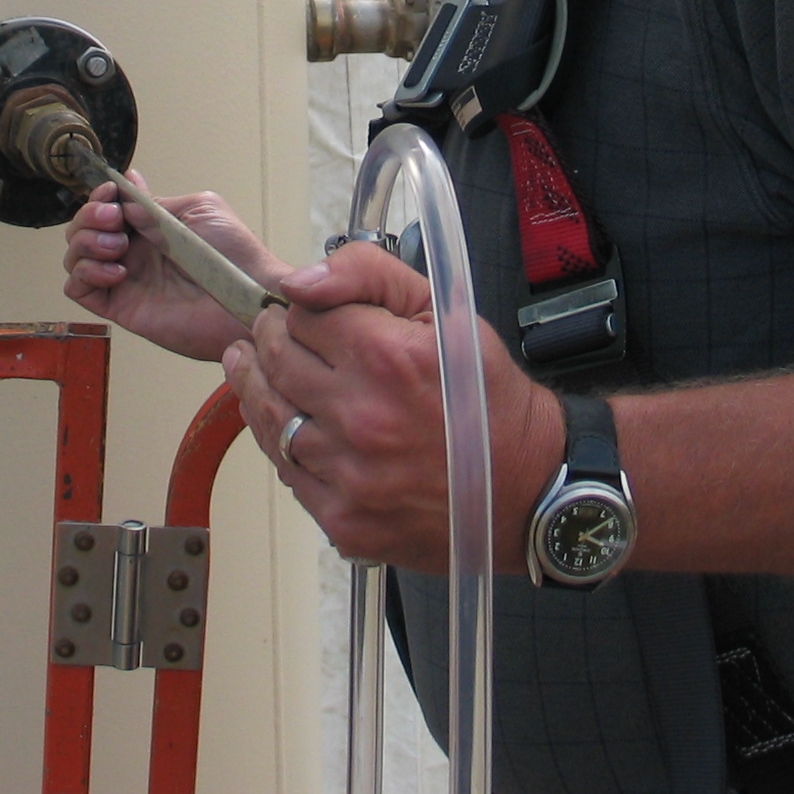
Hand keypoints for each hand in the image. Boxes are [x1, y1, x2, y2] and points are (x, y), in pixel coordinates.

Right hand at [61, 175, 290, 361]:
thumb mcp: (199, 210)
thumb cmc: (235, 254)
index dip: (100, 196)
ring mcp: (125, 279)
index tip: (111, 194)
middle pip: (82, 228)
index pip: (106, 206)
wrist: (247, 298)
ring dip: (86, 244)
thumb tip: (126, 185)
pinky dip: (86, 274)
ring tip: (118, 247)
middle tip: (114, 221)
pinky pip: (79, 291)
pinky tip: (118, 272)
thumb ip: (156, 203)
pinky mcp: (121, 307)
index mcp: (150, 225)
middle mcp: (133, 251)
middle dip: (89, 217)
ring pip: (75, 257)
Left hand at [221, 244, 560, 570]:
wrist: (528, 485)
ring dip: (265, 391)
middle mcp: (362, 417)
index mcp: (386, 356)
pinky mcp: (344, 519)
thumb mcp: (443, 312)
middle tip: (274, 338)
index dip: (299, 310)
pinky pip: (287, 472)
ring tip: (266, 375)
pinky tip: (296, 428)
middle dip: (271, 342)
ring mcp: (350, 474)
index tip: (304, 315)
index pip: (298, 315)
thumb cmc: (486, 397)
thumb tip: (298, 282)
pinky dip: (285, 446)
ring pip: (270, 418)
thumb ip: (367, 274)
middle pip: (275, 362)